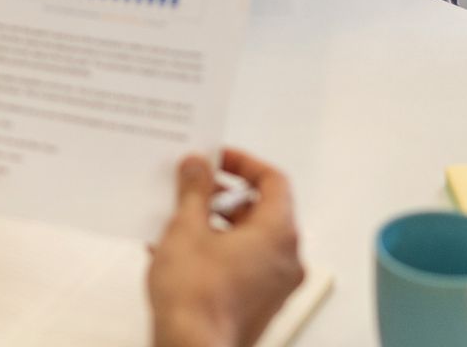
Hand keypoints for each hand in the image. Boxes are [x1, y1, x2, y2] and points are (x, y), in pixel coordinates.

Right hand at [148, 150, 303, 346]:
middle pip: (262, 210)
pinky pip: (244, 265)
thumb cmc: (196, 299)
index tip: (217, 160)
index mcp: (279, 234)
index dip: (243, 163)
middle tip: (194, 189)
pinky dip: (219, 252)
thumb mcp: (186, 228)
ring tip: (180, 223)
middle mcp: (286, 260)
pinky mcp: (260, 305)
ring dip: (217, 225)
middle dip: (224, 197)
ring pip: (251, 240)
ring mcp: (275, 286)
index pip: (274, 180)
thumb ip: (194, 190)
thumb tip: (198, 168)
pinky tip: (181, 253)